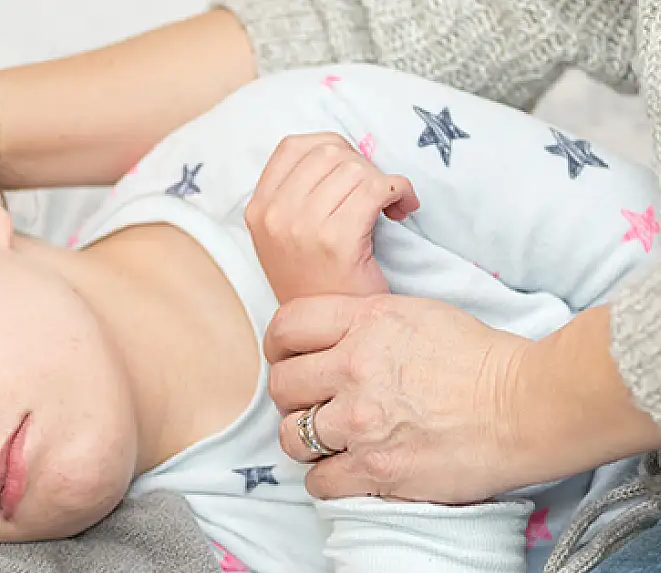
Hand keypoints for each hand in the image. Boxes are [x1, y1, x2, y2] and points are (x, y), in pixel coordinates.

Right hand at [244, 133, 418, 302]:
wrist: (329, 337)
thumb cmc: (318, 285)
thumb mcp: (288, 237)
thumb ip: (300, 194)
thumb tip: (344, 153)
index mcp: (258, 209)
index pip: (294, 147)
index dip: (333, 149)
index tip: (352, 172)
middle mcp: (274, 215)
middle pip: (329, 153)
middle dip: (362, 166)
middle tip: (376, 194)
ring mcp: (301, 227)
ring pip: (355, 168)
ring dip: (383, 180)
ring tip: (389, 206)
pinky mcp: (335, 240)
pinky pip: (376, 189)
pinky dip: (399, 191)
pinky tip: (402, 210)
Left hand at [267, 298, 660, 502]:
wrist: (527, 406)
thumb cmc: (485, 360)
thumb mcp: (420, 315)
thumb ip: (368, 324)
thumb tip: (334, 340)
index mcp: (366, 322)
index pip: (286, 327)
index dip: (280, 348)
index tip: (290, 362)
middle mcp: (355, 367)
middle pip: (281, 386)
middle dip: (292, 400)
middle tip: (313, 408)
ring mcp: (362, 420)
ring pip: (292, 437)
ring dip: (307, 443)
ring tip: (330, 444)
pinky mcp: (377, 467)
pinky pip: (319, 481)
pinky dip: (328, 481)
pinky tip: (348, 474)